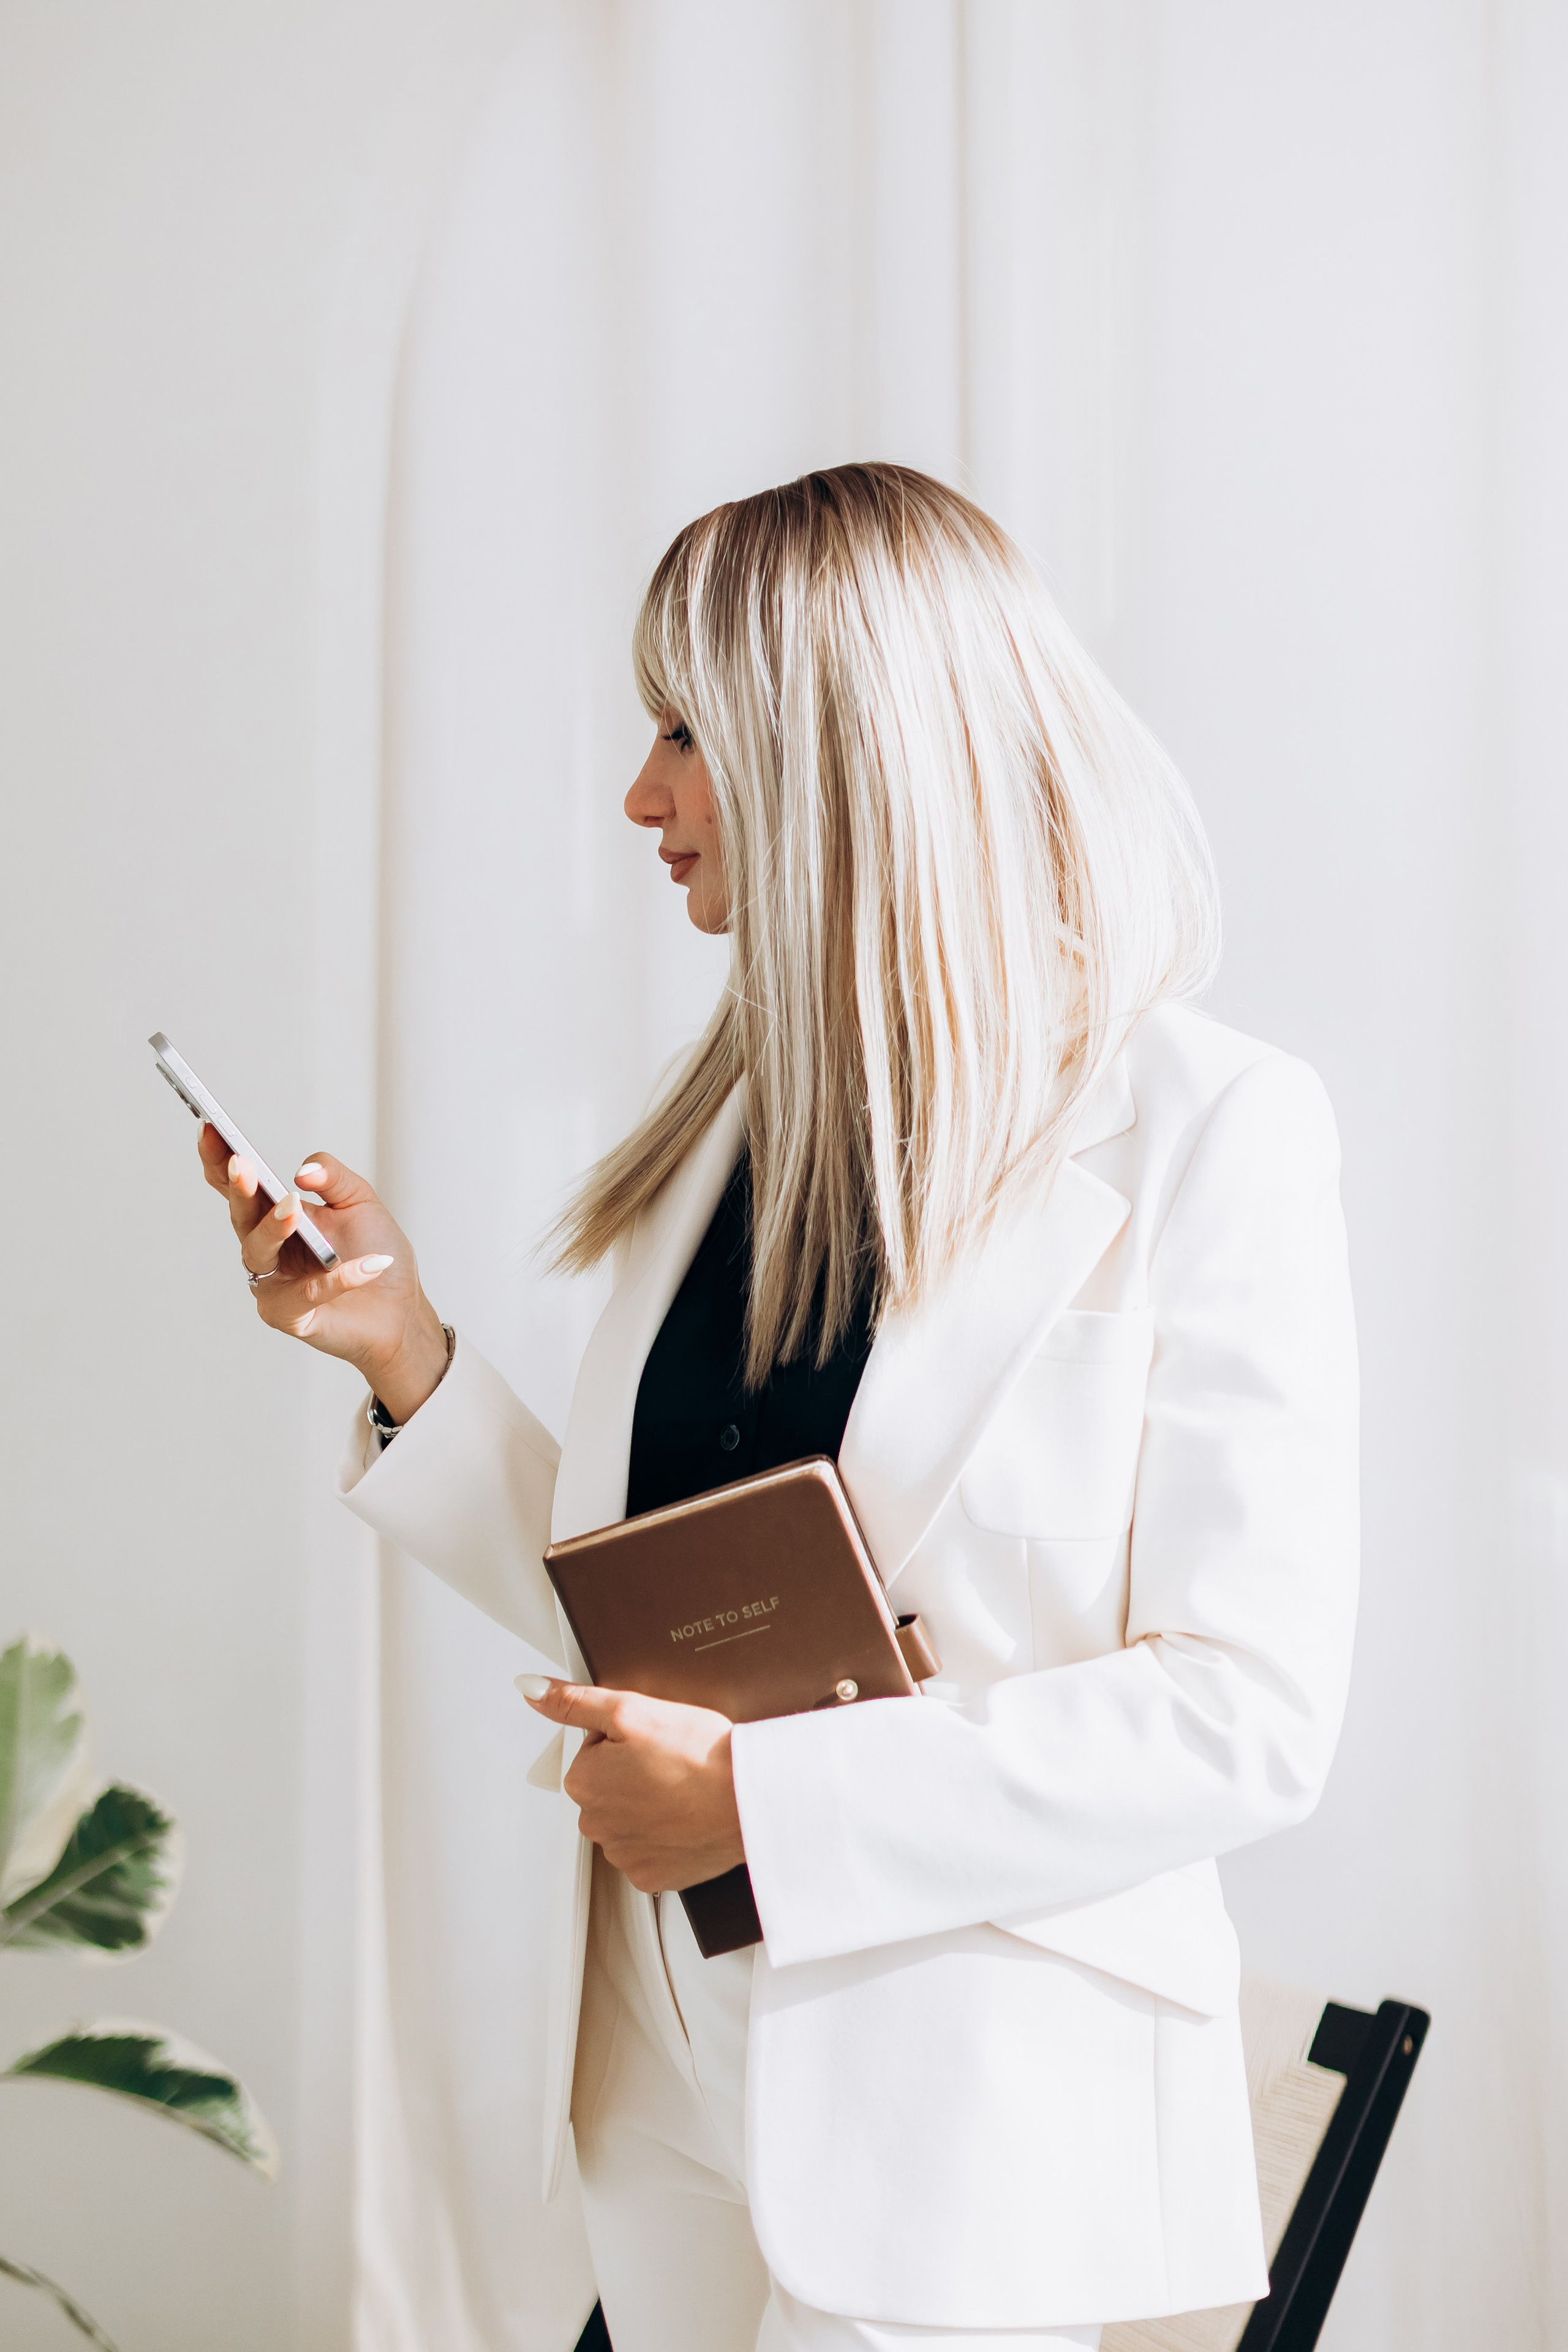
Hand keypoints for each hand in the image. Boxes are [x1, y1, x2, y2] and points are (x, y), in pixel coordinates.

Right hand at [196, 1125, 449, 1421]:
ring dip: (274, 1227)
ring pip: (258, 1251)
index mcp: (274, 1213)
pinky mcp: (288, 1315)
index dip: (220, 1158)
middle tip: (240, 1164)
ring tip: (295, 1208)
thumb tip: (302, 1171)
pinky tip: (369, 1265)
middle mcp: (265, 1246)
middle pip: (241, 1215)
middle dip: (239, 1188)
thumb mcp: (360, 1201)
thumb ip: (332, 1177)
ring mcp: (271, 1282)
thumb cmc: (374, 1249)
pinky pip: (306, 1294)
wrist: (399, 1309)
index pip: (240, 1185)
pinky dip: (338, 1279)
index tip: (210, 1127)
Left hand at [518, 1677, 743, 1892]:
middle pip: (608, 1787)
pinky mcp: (653, 1876)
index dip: (627, 1740)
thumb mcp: (632, 1709)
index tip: (654, 1742)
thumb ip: (575, 1702)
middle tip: (672, 1763)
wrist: (748, 1802)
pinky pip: (651, 1851)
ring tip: (684, 1790)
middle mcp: (596, 1825)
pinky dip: (667, 1836)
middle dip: (633, 1774)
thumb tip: (532, 1690)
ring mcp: (625, 1855)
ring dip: (650, 1805)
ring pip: (629, 1819)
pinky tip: (688, 1818)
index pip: (594, 1750)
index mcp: (584, 1782)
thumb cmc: (700, 1757)